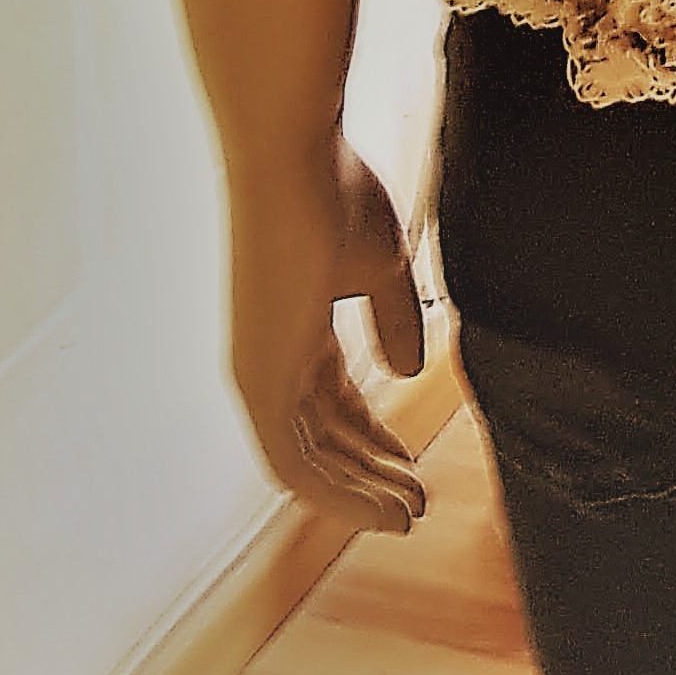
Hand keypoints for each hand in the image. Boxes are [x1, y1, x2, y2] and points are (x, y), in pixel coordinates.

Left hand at [226, 136, 427, 535]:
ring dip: (358, 495)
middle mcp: (271, 357)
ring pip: (307, 462)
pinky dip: (338, 495)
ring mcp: (260, 373)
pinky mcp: (259, 383)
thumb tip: (409, 374)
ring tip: (408, 515)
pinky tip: (382, 510)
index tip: (412, 462)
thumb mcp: (381, 265)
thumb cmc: (334, 191)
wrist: (292, 159)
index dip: (373, 437)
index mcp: (297, 326)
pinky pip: (294, 465)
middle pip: (322, 438)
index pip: (333, 401)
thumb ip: (393, 320)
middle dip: (370, 475)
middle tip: (417, 504)